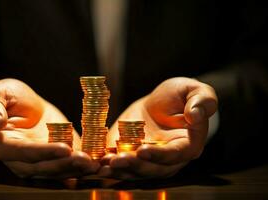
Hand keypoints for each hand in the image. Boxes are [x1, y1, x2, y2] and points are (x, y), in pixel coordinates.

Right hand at [0, 78, 98, 177]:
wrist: (24, 103)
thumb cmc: (8, 97)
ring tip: (94, 164)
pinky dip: (81, 167)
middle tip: (85, 159)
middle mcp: (22, 160)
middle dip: (65, 165)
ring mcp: (40, 161)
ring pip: (57, 171)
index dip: (44, 152)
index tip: (64, 148)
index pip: (25, 153)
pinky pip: (68, 166)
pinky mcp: (55, 157)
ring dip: (76, 169)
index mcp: (6, 145)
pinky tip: (97, 163)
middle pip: (44, 168)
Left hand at [100, 77, 217, 178]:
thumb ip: (202, 100)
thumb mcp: (194, 90)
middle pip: (152, 168)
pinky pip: (120, 165)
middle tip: (117, 160)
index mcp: (187, 145)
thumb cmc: (179, 96)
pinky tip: (95, 163)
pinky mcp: (130, 156)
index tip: (142, 150)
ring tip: (104, 164)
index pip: (174, 155)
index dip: (159, 155)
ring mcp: (147, 161)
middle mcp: (167, 159)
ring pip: (134, 171)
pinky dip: (108, 166)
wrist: (158, 104)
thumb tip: (196, 114)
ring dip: (119, 170)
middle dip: (134, 166)